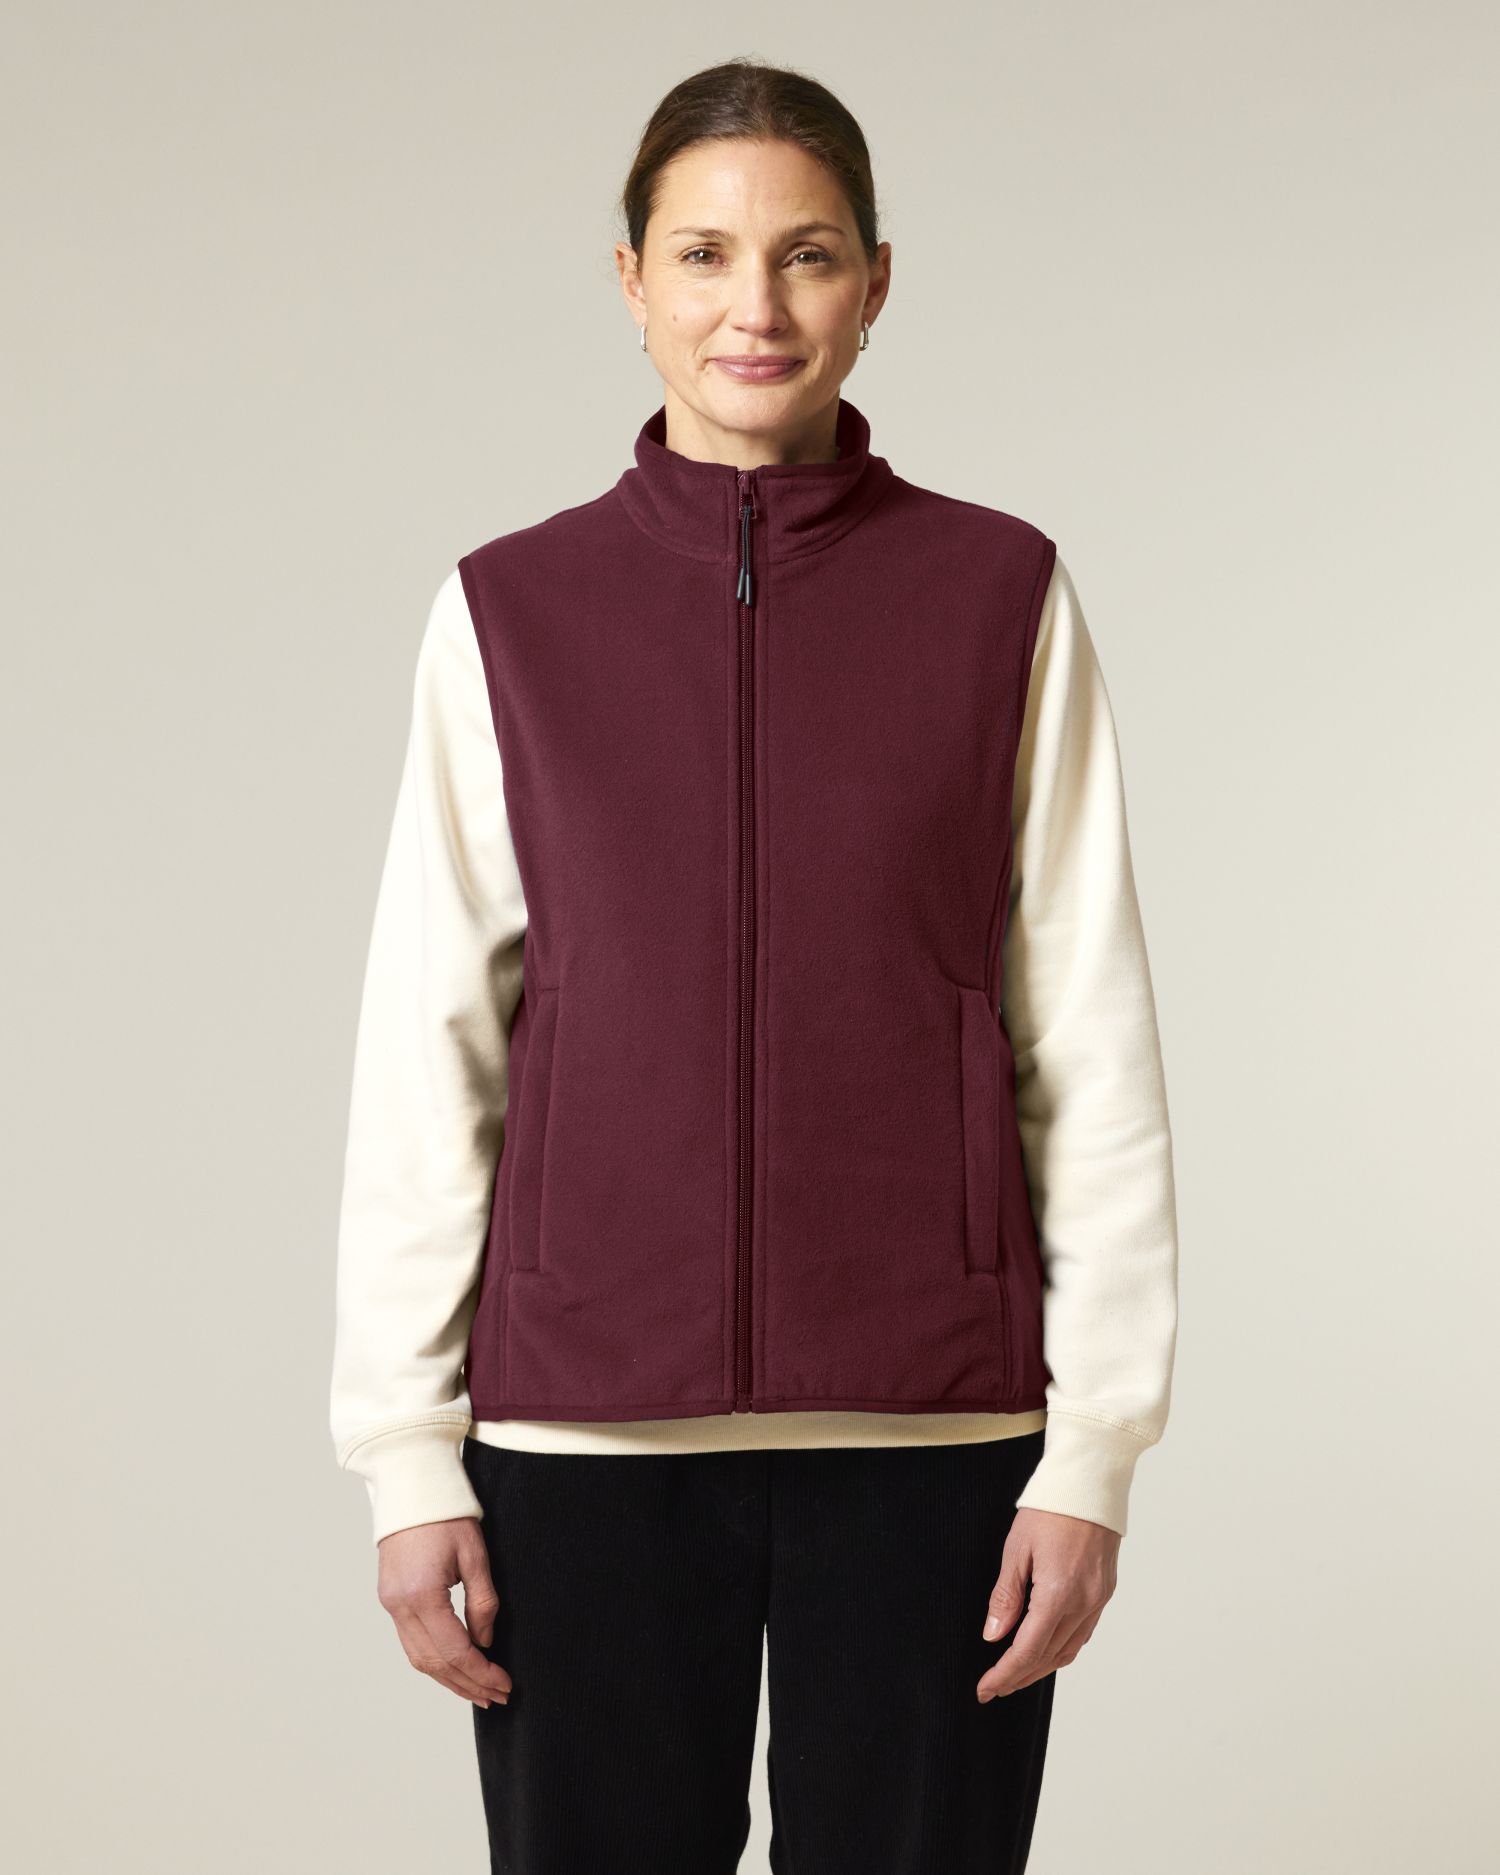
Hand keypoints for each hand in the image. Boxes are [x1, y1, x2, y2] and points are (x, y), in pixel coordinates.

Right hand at [376, 1517, 513, 1708]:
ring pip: (419, 1658)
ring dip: (449, 1679)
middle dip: (467, 1684)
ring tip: (478, 1691)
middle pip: (434, 1663)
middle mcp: (400, 1606)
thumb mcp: (475, 1554)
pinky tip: (454, 1667)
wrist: (410, 1487)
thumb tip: (486, 1642)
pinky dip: (434, 1661)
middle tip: (496, 1697)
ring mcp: (390, 1604)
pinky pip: (411, 1642)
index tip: (504, 1685)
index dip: (481, 1673)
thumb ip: (483, 1602)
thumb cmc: (447, 1514)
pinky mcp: (389, 1599)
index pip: (455, 1651)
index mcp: (423, 1595)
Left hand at [976, 1507, 1119, 1701]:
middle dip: (1020, 1676)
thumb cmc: (1050, 1509)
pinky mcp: (1104, 1592)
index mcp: (1058, 1594)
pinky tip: (1045, 1648)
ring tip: (1016, 1673)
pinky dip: (1061, 1648)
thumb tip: (994, 1635)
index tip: (985, 1689)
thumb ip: (1006, 1596)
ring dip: (1041, 1667)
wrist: (1090, 1483)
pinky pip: (1082, 1633)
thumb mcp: (1017, 1549)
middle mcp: (1083, 1603)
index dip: (1005, 1674)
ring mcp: (1098, 1600)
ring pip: (1068, 1650)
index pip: (1028, 1651)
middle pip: (1049, 1658)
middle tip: (994, 1686)